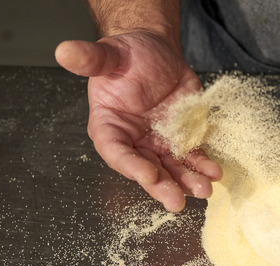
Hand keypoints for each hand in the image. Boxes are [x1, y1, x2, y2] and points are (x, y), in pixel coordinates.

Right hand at [55, 32, 221, 211]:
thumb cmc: (128, 55)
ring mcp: (159, 143)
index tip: (148, 175)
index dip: (131, 166)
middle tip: (176, 200)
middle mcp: (134, 142)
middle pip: (146, 169)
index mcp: (109, 127)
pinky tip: (215, 172)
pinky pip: (193, 156)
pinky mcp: (182, 139)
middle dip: (162, 185)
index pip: (116, 152)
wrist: (156, 52)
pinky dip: (204, 165)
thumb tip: (64, 50)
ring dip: (187, 181)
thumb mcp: (110, 54)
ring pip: (172, 168)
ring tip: (203, 190)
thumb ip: (91, 59)